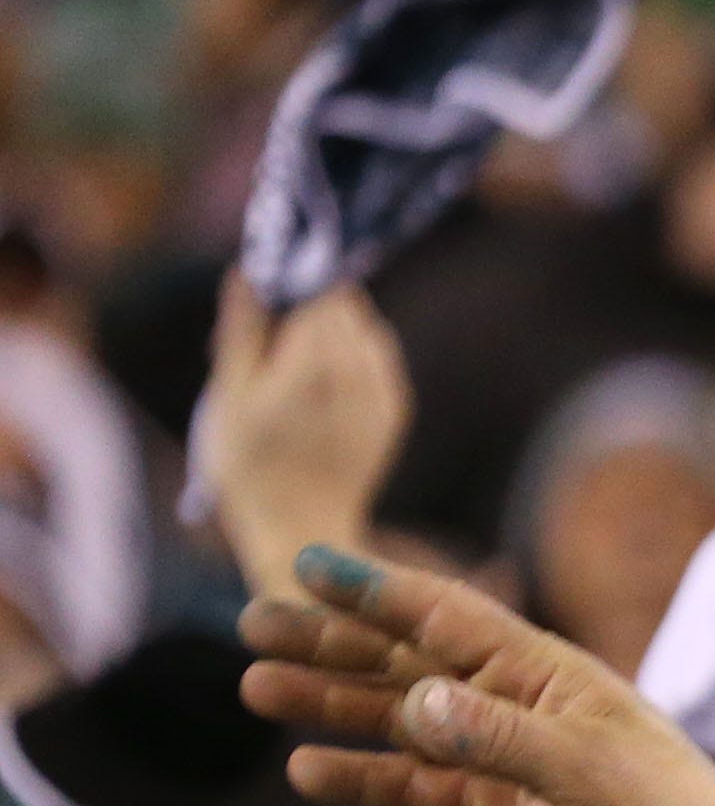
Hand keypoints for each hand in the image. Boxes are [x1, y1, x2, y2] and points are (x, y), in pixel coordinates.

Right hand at [200, 275, 412, 603]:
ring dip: (336, 331)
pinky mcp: (393, 415)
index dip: (296, 280)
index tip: (270, 291)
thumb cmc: (249, 468)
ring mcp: (382, 396)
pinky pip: (380, 363)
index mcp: (315, 363)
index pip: (321, 291)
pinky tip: (325, 377)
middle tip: (275, 335)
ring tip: (296, 361)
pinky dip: (357, 357)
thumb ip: (242, 331)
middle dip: (312, 307)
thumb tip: (246, 273)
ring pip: (367, 332)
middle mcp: (359, 374)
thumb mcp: (230, 397)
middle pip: (346, 308)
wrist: (300, 532)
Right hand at [236, 546, 714, 805]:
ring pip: (403, 721)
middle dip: (331, 642)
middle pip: (407, 660)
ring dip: (334, 704)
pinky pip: (419, 786)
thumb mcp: (584, 773)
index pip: (445, 616)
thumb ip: (498, 738)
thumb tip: (415, 704)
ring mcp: (506, 757)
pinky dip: (367, 777)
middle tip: (251, 626)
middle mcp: (518, 704)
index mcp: (544, 674)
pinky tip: (309, 771)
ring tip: (257, 690)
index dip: (375, 590)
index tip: (304, 565)